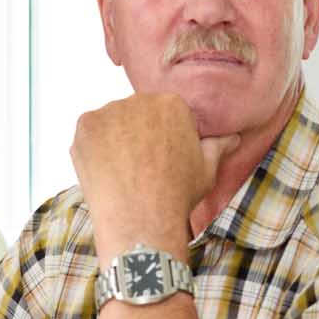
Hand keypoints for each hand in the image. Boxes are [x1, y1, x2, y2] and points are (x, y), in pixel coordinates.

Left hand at [69, 94, 238, 260]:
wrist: (141, 219)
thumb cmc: (176, 195)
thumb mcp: (206, 170)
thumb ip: (217, 147)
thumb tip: (233, 137)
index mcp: (172, 104)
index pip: (164, 113)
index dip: (162, 138)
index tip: (160, 160)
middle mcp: (139, 100)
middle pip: (136, 114)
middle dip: (137, 135)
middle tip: (139, 168)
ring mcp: (109, 111)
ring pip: (111, 122)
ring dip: (113, 140)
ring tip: (122, 172)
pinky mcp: (85, 126)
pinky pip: (88, 133)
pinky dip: (93, 149)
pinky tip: (105, 170)